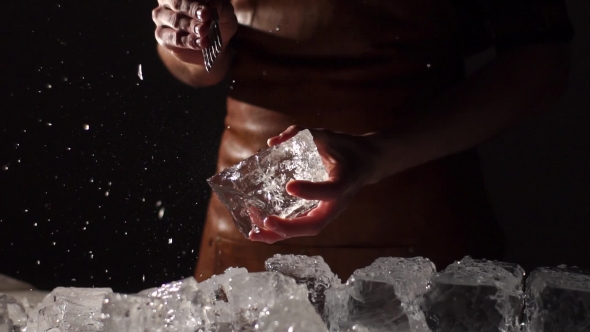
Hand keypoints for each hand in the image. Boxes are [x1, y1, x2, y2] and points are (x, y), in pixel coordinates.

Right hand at [152, 0, 237, 65]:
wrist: (217, 45)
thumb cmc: (219, 22)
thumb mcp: (224, 12)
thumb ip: (219, 6)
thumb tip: (210, 3)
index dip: (195, 3)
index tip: (206, 11)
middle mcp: (167, 2)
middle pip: (177, 3)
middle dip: (192, 11)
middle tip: (205, 18)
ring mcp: (162, 19)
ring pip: (175, 21)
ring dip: (191, 26)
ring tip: (205, 32)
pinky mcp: (162, 37)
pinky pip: (174, 39)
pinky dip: (189, 41)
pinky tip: (202, 43)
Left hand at [249, 126, 379, 243]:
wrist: (365, 163)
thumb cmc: (345, 148)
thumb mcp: (326, 135)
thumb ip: (300, 133)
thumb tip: (271, 143)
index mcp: (345, 181)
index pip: (330, 191)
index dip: (311, 191)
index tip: (289, 186)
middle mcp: (337, 203)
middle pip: (315, 224)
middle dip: (289, 227)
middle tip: (266, 220)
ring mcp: (328, 211)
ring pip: (305, 230)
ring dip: (279, 234)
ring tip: (255, 234)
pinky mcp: (320, 213)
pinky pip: (300, 226)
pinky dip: (280, 231)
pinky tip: (259, 230)